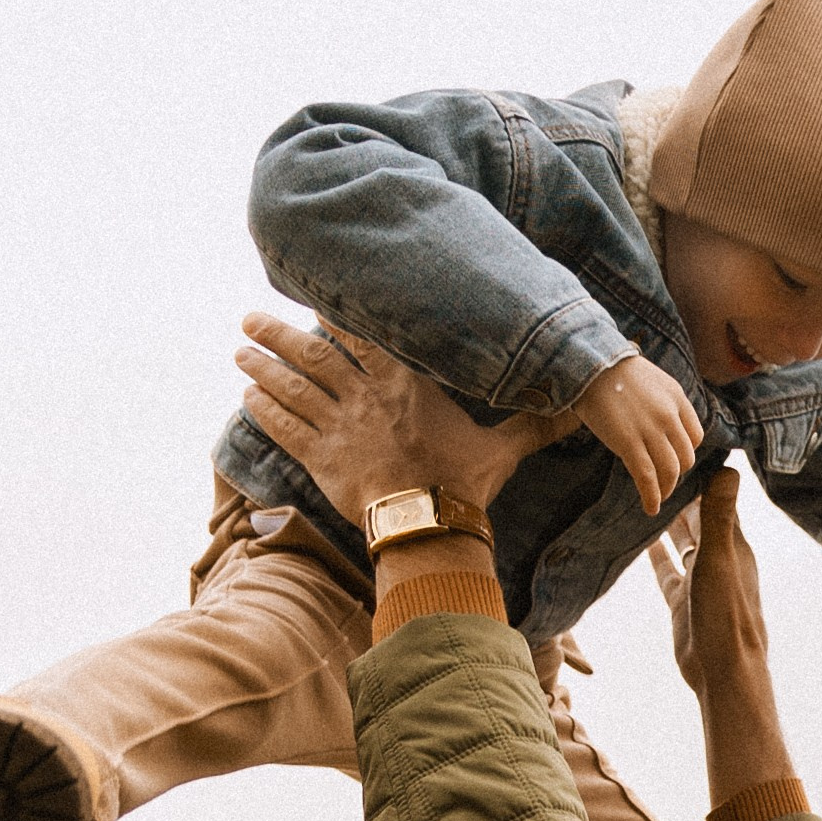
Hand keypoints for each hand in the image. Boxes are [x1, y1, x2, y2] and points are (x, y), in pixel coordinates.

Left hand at [235, 314, 556, 521]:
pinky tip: (245, 399)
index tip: (311, 293)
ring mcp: (338, 428)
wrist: (429, 527)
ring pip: (291, 387)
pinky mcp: (321, 461)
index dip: (334, 311)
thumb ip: (533, 425)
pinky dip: (263, 412)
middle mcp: (363, 397)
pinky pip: (284, 430)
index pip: (362, 334)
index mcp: (403, 384)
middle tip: (248, 318)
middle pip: (312, 354)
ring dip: (262, 367)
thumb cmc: (463, 485)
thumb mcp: (502, 449)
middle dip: (277, 333)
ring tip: (239, 350)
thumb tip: (582, 410)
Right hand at [579, 351, 703, 514]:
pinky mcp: (629, 443)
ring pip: (670, 471)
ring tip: (658, 497)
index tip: (673, 459)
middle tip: (664, 481)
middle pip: (685, 457)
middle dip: (676, 473)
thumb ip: (663, 401)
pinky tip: (651, 508)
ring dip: (666, 489)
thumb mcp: (651, 379)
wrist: (589, 364)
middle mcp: (669, 415)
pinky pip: (647, 478)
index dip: (685, 452)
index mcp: (677, 398)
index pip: (696, 436)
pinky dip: (652, 497)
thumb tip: (661, 424)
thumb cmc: (613, 371)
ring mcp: (650, 430)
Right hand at [646, 471, 796, 817]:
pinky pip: (667, 570)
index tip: (684, 444)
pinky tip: (640, 539)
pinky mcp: (683, 601)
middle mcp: (718, 557)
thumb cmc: (727, 617)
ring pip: (681, 540)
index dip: (703, 472)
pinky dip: (655, 554)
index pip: (717, 497)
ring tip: (644, 491)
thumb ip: (720, 516)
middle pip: (698, 515)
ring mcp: (700, 579)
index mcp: (733, 543)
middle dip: (681, 490)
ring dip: (667, 520)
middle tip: (654, 460)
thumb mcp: (722, 560)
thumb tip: (728, 468)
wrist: (723, 672)